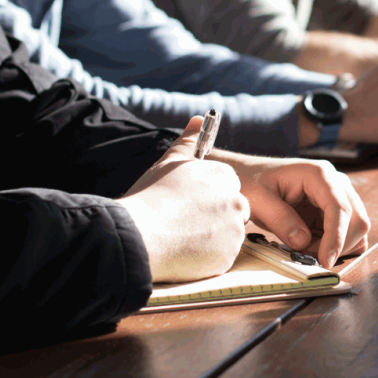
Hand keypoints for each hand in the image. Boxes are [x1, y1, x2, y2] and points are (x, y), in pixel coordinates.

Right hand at [118, 116, 249, 282]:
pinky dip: (207, 257)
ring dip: (211, 237)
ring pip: (228, 235)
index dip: (208, 196)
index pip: (228, 186)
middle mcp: (237, 202)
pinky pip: (222, 257)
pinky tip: (184, 252)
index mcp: (225, 177)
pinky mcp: (228, 257)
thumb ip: (188, 141)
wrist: (140, 235)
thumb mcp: (169, 162)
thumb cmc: (152, 196)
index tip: (190, 203)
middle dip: (215, 217)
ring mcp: (235, 231)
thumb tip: (198, 119)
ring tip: (181, 236)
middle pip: (233, 210)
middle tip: (185, 222)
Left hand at [213, 155, 370, 268]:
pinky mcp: (335, 211)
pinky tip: (313, 247)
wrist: (249, 176)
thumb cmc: (252, 182)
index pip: (340, 207)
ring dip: (337, 247)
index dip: (336, 237)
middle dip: (337, 245)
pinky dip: (336, 246)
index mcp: (319, 174)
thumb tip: (303, 242)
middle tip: (307, 257)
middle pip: (356, 219)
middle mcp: (336, 182)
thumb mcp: (257, 199)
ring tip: (305, 249)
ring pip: (357, 229)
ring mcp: (338, 196)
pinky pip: (348, 233)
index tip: (325, 261)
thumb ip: (280, 219)